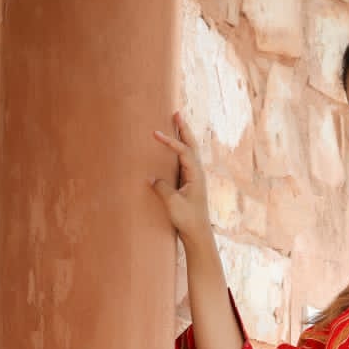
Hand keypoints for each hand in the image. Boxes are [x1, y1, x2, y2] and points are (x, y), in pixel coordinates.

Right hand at [150, 112, 212, 245]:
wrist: (198, 234)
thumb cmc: (187, 219)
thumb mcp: (172, 203)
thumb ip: (162, 187)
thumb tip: (151, 178)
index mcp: (196, 175)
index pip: (183, 151)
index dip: (170, 141)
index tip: (155, 133)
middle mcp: (197, 174)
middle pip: (191, 145)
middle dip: (183, 129)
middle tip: (176, 113)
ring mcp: (194, 178)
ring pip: (189, 152)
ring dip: (183, 137)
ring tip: (176, 123)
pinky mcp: (189, 184)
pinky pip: (185, 161)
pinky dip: (180, 150)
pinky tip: (175, 148)